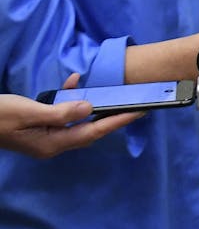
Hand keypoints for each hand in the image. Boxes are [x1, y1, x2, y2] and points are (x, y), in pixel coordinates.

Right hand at [0, 73, 140, 158]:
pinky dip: (70, 101)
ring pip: (79, 122)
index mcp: (52, 144)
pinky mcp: (40, 129)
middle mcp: (53, 144)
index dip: (118, 122)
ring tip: (111, 95)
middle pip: (90, 131)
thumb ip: (60, 112)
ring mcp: (46, 138)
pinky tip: (71, 83)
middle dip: (112, 117)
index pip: (94, 132)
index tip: (139, 112)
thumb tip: (89, 109)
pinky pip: (63, 116)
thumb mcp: (29, 112)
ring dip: (92, 107)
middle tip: (134, 104)